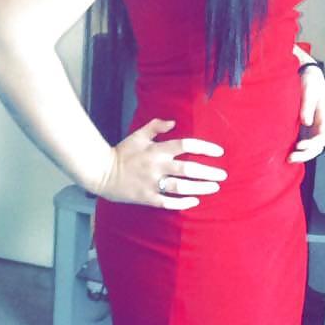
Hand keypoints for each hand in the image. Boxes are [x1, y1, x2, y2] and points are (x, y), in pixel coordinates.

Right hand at [97, 118, 226, 208]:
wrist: (101, 172)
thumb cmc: (122, 152)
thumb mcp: (138, 135)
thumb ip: (156, 126)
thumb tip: (174, 122)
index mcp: (157, 149)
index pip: (186, 145)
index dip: (204, 148)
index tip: (218, 152)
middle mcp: (157, 166)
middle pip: (188, 169)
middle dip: (208, 172)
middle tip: (223, 175)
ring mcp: (152, 183)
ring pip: (181, 187)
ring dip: (200, 188)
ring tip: (214, 188)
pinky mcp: (147, 198)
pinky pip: (168, 202)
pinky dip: (183, 203)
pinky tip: (195, 201)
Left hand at [288, 66, 324, 162]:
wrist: (304, 73)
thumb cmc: (310, 80)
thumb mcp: (309, 89)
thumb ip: (308, 105)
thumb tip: (306, 122)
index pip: (323, 137)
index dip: (313, 144)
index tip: (300, 145)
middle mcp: (319, 125)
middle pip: (317, 146)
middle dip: (306, 154)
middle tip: (291, 157)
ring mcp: (311, 127)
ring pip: (310, 146)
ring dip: (301, 154)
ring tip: (288, 159)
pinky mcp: (302, 127)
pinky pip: (302, 141)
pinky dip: (296, 149)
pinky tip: (285, 152)